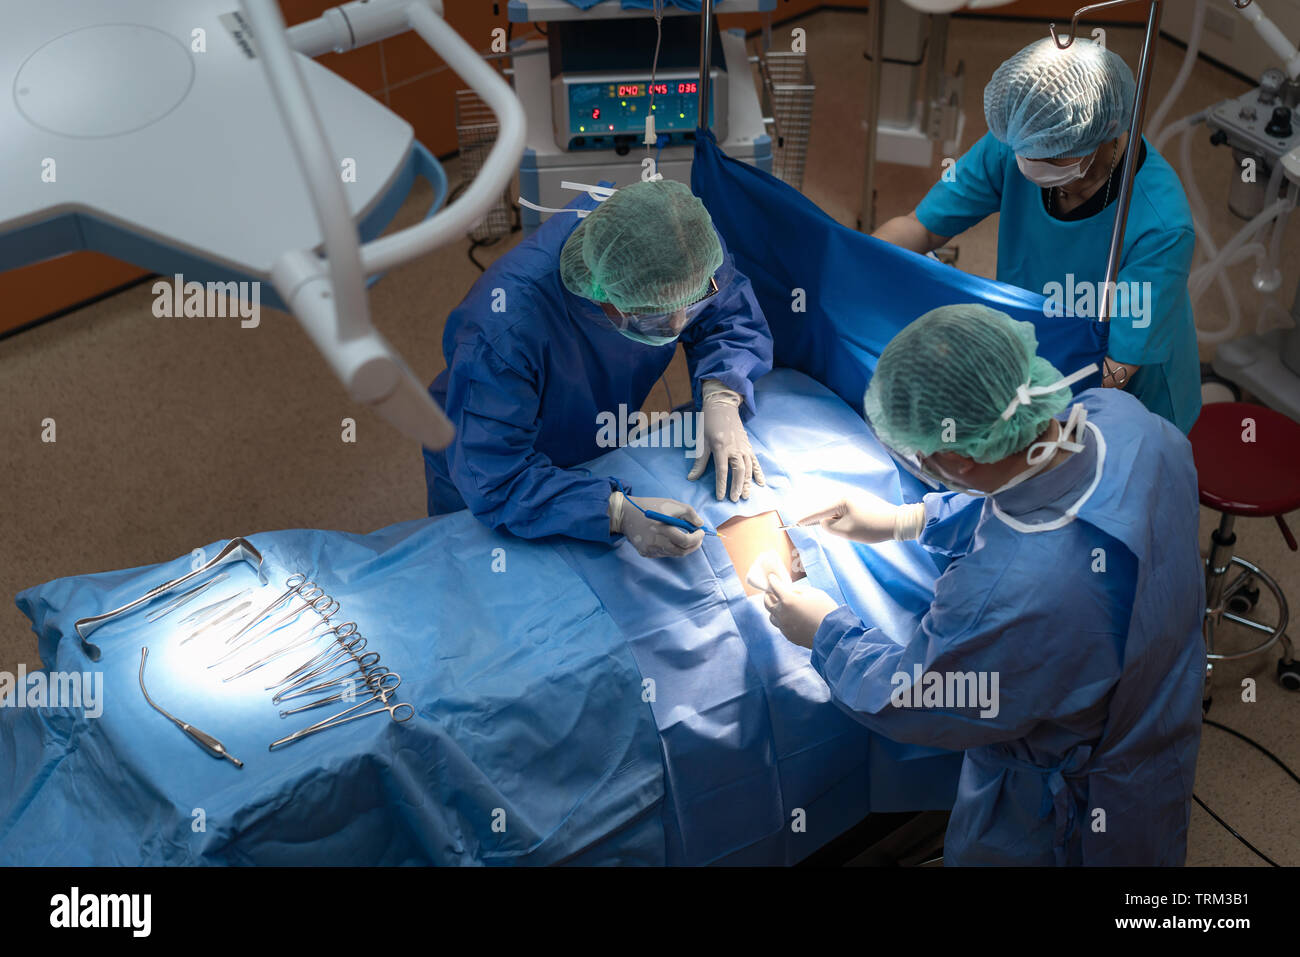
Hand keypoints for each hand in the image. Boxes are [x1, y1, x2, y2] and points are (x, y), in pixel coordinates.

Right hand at [610, 493, 705, 558]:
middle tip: (698, 537)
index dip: (697, 538)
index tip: (701, 531)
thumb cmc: (649, 506)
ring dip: (683, 547)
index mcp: (663, 529)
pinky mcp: (646, 553)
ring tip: (686, 536)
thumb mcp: (671, 504)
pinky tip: (671, 539)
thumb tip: (700, 524)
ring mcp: (650, 550)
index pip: (686, 541)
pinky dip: (672, 548)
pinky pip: (664, 554)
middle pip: (682, 551)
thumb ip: (689, 513)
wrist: (624, 514)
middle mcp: (656, 543)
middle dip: (694, 545)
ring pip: (674, 554)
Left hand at [687, 386, 764, 501]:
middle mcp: (734, 448)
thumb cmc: (709, 424)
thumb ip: (699, 461)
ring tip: (746, 495)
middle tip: (735, 499)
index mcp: (720, 447)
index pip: (722, 470)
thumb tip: (691, 478)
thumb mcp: (701, 442)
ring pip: (748, 468)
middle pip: (738, 470)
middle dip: (737, 486)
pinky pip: (755, 461)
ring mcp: (743, 447)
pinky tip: (761, 483)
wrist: (722, 407)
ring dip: (748, 482)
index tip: (721, 497)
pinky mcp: (748, 446)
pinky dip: (758, 472)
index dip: (722, 485)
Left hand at [763, 577, 838, 647]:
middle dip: (769, 594)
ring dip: (774, 609)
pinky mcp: (788, 635)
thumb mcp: (814, 593)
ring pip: (771, 616)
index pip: (774, 587)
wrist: (833, 633)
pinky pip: (780, 626)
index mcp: (788, 600)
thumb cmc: (825, 609)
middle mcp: (782, 614)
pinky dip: (782, 620)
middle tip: (772, 591)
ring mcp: (784, 626)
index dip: (773, 580)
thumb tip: (789, 590)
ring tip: (780, 606)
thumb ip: (798, 590)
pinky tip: (790, 617)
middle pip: (767, 602)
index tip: (772, 577)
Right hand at [797, 495, 923, 543]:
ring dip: (839, 522)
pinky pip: (846, 510)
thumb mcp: (846, 531)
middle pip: (828, 510)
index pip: (819, 511)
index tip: (795, 524)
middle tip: (839, 531)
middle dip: (828, 521)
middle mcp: (846, 494)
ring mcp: (855, 496)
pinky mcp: (862, 501)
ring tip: (853, 530)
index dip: (807, 519)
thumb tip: (825, 522)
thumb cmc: (871, 527)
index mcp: (841, 500)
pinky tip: (855, 526)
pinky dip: (846, 519)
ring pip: (838, 511)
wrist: (898, 522)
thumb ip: (829, 526)